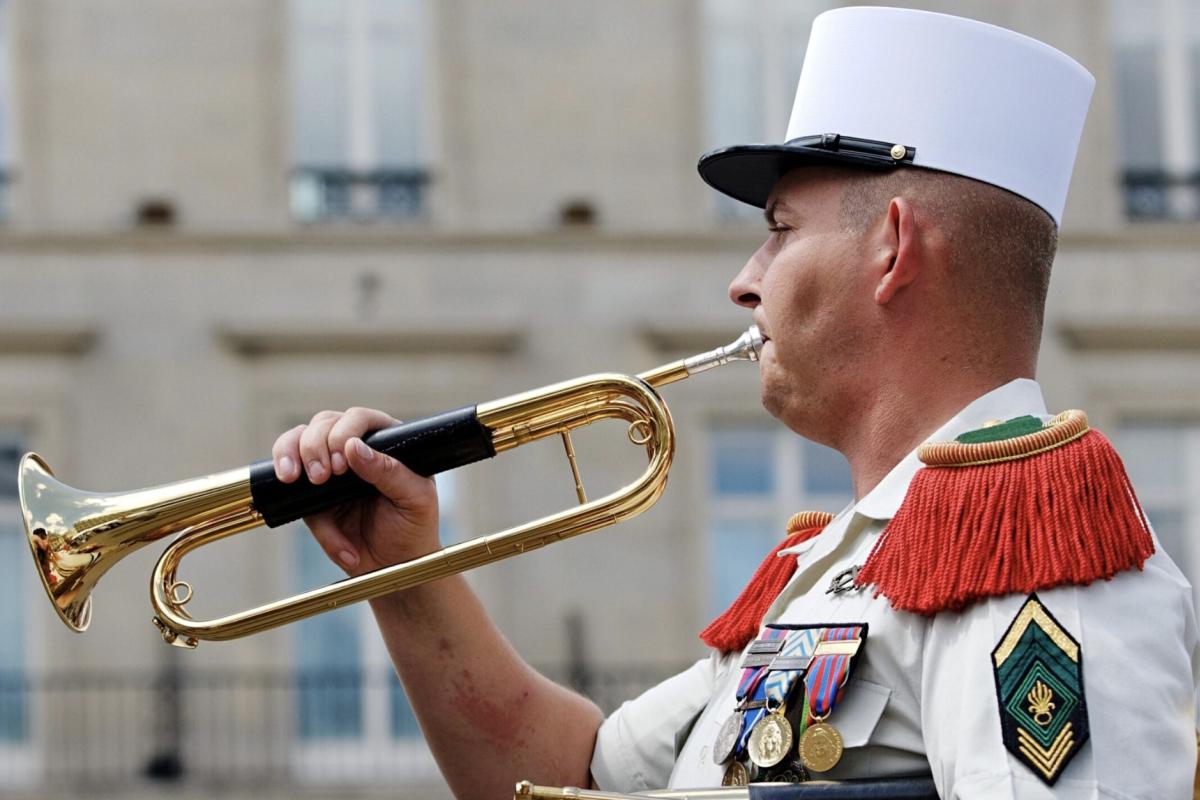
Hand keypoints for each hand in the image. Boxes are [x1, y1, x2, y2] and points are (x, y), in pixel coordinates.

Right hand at [271, 407, 440, 575]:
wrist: (394, 566)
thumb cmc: (413, 527)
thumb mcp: (415, 500)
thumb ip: (391, 473)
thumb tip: (353, 447)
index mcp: (388, 443)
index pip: (361, 419)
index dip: (345, 431)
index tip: (342, 459)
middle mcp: (356, 449)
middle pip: (324, 424)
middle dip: (315, 445)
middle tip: (322, 476)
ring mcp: (330, 468)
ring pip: (299, 440)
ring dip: (291, 453)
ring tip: (295, 478)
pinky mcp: (312, 493)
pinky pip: (290, 478)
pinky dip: (285, 481)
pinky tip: (288, 485)